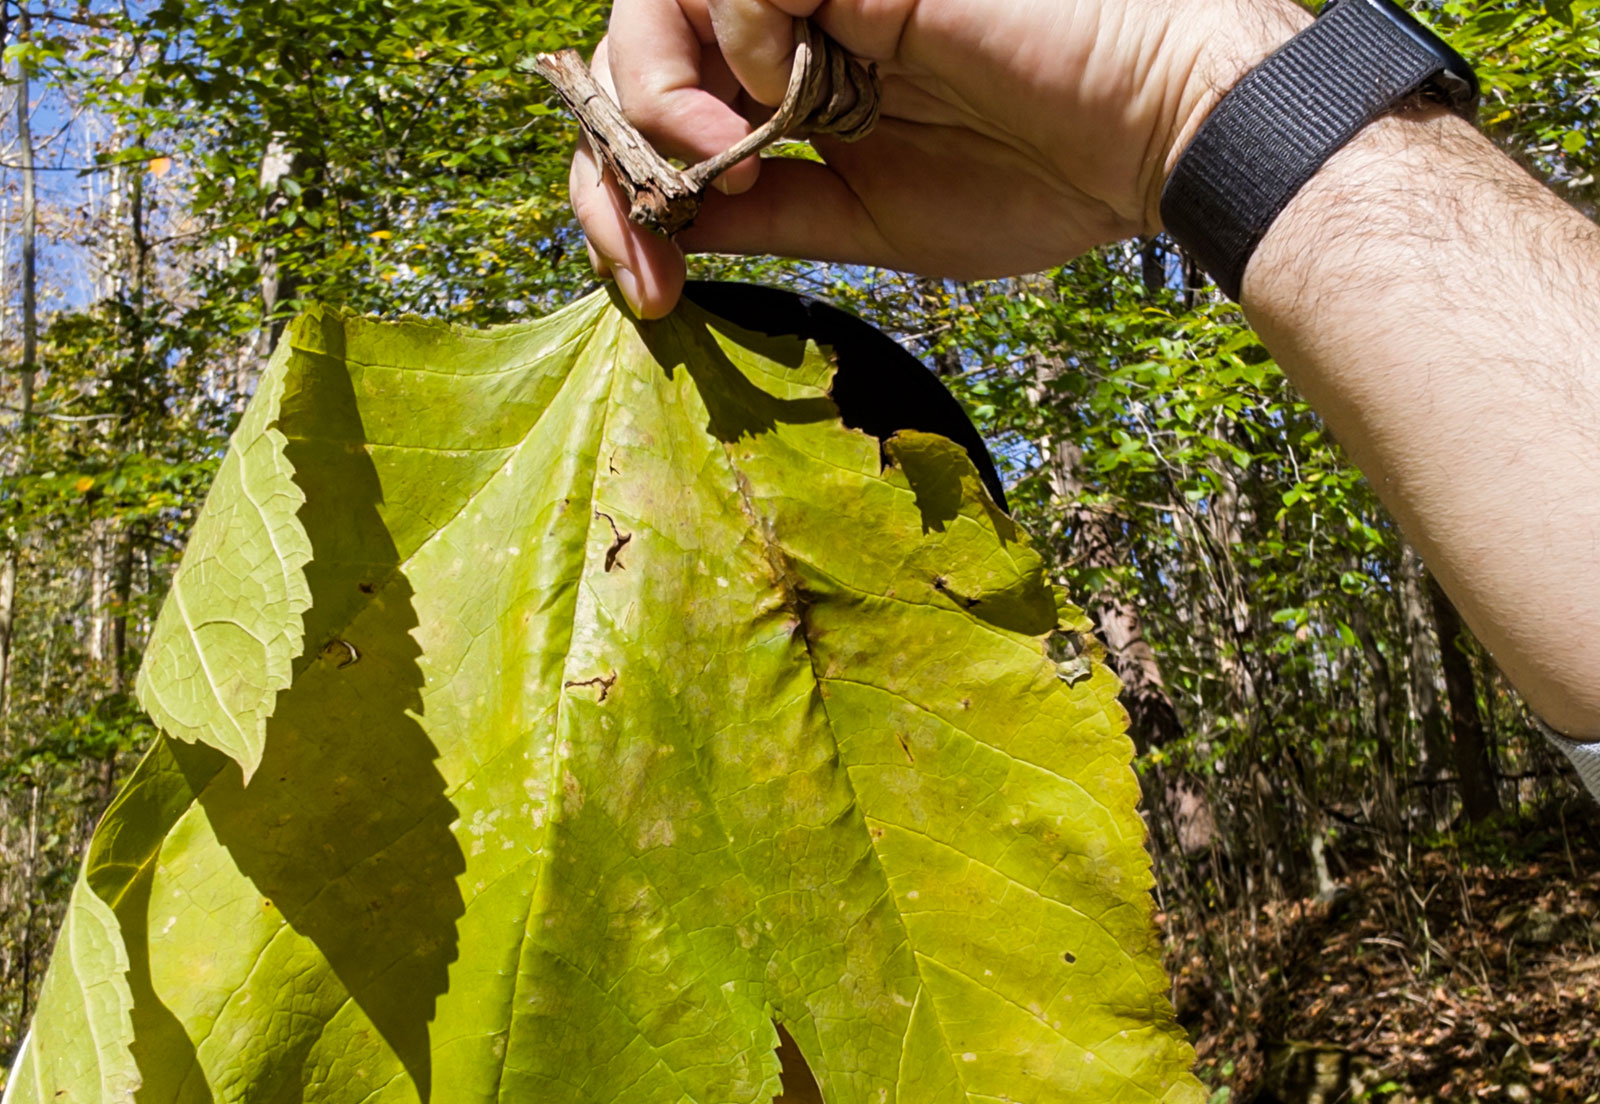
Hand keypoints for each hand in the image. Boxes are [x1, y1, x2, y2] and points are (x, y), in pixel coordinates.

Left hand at [570, 0, 1309, 316]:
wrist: (1154, 139)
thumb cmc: (1040, 183)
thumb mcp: (874, 223)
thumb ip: (772, 212)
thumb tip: (672, 222)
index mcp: (796, 93)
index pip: (656, 122)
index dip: (618, 199)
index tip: (648, 291)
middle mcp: (792, 31)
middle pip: (627, 54)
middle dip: (609, 162)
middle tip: (651, 247)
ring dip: (656, 90)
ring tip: (730, 152)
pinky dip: (732, 32)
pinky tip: (787, 91)